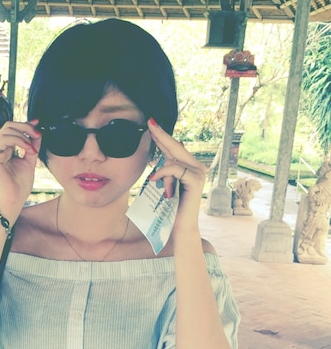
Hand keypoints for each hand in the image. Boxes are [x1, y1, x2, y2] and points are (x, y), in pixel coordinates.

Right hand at [0, 119, 41, 223]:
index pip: (13, 130)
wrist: (12, 201)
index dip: (25, 125)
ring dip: (24, 135)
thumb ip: (32, 147)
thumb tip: (37, 134)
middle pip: (8, 126)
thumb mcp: (29, 162)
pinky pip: (4, 139)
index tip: (38, 124)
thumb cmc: (18, 187)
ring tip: (32, 148)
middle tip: (37, 134)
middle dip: (25, 126)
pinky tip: (27, 149)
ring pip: (6, 130)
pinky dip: (19, 140)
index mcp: (5, 150)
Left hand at [146, 118, 205, 233]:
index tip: (152, 124)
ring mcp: (199, 172)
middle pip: (176, 147)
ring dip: (162, 173)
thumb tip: (172, 148)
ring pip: (173, 160)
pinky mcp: (196, 180)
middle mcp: (198, 167)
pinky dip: (163, 174)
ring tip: (164, 190)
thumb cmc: (171, 207)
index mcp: (191, 166)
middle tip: (149, 123)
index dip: (163, 136)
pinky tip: (154, 181)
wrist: (179, 226)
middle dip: (161, 135)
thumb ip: (168, 168)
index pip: (174, 148)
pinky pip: (174, 169)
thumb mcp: (167, 183)